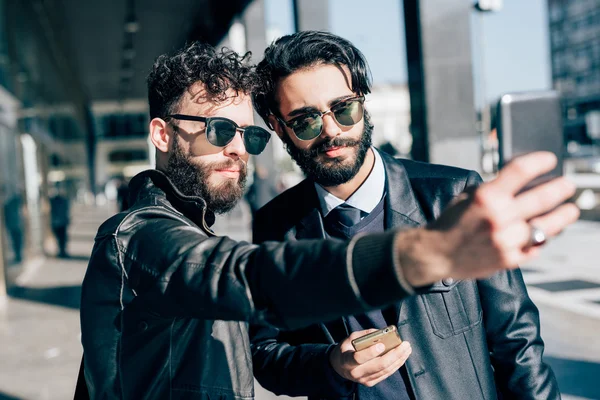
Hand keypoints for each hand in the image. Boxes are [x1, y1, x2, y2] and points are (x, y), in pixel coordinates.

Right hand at [329, 329, 411, 387]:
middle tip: (405, 345)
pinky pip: (386, 374)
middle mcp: (355, 372)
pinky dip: (396, 365)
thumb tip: (382, 333)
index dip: (371, 352)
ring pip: (385, 370)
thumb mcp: (350, 338)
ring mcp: (364, 379)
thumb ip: (365, 335)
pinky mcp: (370, 382)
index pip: (359, 358)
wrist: (339, 366)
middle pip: (378, 365)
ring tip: (407, 349)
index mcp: (347, 360)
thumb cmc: (347, 349)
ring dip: (399, 359)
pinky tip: (402, 357)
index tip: (382, 345)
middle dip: (394, 354)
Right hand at [399, 151, 579, 285]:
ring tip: (571, 210)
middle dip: (560, 189)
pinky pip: (536, 246)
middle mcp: (499, 217)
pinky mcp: (510, 259)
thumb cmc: (451, 223)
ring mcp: (507, 240)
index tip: (550, 159)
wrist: (437, 253)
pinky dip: (544, 238)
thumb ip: (494, 189)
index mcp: (486, 197)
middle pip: (542, 198)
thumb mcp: (467, 196)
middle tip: (568, 185)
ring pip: (546, 225)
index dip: (540, 162)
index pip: (521, 171)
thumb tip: (520, 180)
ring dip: (563, 216)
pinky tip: (547, 232)